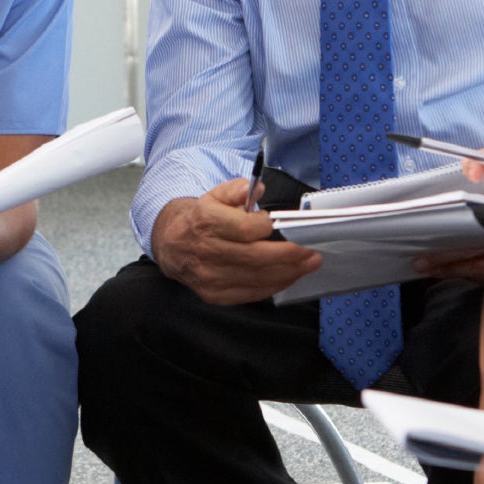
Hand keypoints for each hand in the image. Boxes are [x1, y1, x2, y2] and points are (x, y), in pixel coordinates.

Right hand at [150, 183, 321, 304]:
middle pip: (255, 257)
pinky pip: (250, 294)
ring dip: (288, 272)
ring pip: (256, 278)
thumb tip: (257, 189)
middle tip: (311, 251)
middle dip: (289, 255)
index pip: (244, 228)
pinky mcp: (214, 294)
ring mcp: (209, 276)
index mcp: (206, 221)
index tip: (278, 223)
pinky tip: (289, 276)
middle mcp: (206, 251)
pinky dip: (274, 286)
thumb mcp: (215, 195)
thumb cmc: (202, 219)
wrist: (172, 245)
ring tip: (308, 264)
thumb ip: (238, 189)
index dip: (267, 227)